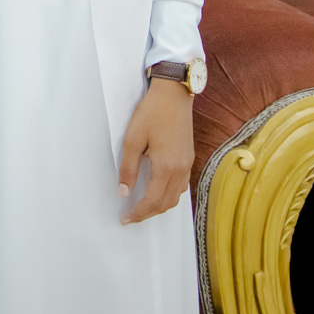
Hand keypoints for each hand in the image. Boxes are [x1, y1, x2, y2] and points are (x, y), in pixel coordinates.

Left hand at [118, 77, 193, 223]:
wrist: (174, 95)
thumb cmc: (151, 113)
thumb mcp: (132, 139)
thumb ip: (128, 168)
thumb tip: (124, 192)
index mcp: (167, 166)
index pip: (152, 201)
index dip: (138, 213)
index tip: (125, 218)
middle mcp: (181, 169)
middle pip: (166, 203)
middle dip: (148, 214)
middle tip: (131, 217)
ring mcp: (187, 164)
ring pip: (176, 197)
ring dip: (160, 206)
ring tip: (142, 208)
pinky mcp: (189, 158)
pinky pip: (181, 186)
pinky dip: (169, 195)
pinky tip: (157, 191)